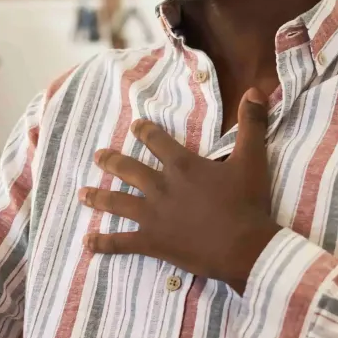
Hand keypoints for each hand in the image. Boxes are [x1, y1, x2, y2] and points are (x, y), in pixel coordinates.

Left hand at [80, 89, 279, 292]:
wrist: (245, 247)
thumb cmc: (248, 204)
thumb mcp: (253, 159)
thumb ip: (252, 123)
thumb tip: (255, 90)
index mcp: (182, 166)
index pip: (157, 141)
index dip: (145, 131)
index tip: (135, 126)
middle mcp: (161, 187)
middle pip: (129, 169)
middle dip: (112, 161)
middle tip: (98, 156)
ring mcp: (153, 215)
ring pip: (118, 202)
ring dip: (98, 197)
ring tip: (82, 194)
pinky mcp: (152, 242)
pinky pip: (121, 242)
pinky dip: (103, 243)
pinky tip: (87, 243)